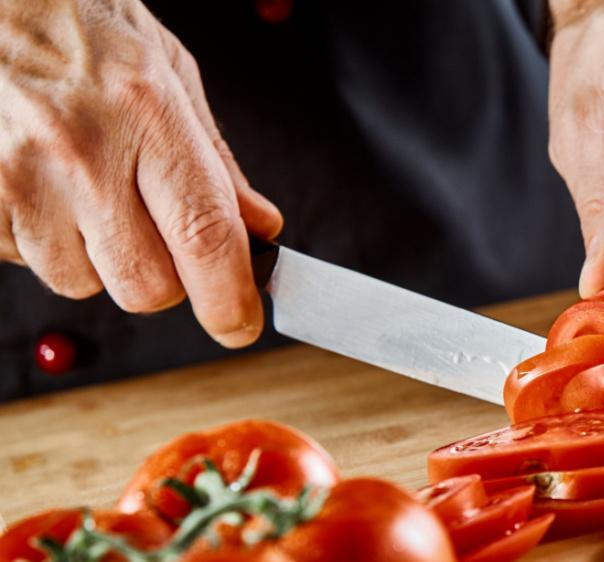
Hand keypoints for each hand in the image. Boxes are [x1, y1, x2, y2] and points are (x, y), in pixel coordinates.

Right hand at [0, 0, 281, 346]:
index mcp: (147, 114)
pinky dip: (50, 243)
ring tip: (94, 193)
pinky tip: (51, 190)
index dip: (229, 297)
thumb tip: (260, 229)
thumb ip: (217, 162)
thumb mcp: (170, 76)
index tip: (241, 323)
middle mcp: (82, 151)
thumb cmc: (83, 28)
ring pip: (83, 283)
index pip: (203, 235)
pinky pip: (30, 262)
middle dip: (167, 281)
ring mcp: (21, 177)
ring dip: (102, 260)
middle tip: (164, 237)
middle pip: (145, 285)